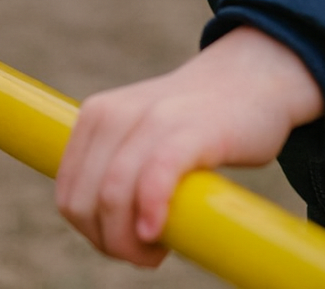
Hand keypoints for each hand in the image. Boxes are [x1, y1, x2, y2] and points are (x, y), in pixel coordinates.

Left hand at [55, 26, 323, 266]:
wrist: (256, 76)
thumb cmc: (199, 120)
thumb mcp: (140, 134)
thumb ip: (115, 167)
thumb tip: (99, 227)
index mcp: (97, 116)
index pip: (68, 195)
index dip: (92, 232)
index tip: (125, 240)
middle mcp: (116, 113)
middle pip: (84, 202)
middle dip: (109, 242)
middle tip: (148, 249)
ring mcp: (154, 118)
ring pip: (111, 197)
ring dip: (129, 242)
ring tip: (159, 247)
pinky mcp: (190, 129)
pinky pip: (154, 177)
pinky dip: (149, 211)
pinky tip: (158, 233)